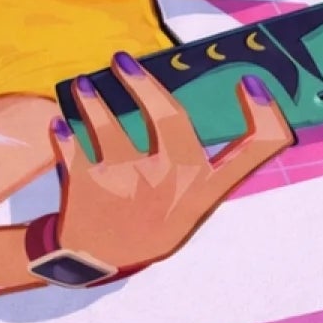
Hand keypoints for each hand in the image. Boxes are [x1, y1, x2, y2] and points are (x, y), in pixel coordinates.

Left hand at [47, 55, 292, 274]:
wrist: (95, 263)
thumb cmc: (150, 216)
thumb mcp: (186, 203)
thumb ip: (199, 164)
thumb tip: (188, 94)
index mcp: (205, 188)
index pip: (255, 150)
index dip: (263, 115)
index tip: (250, 84)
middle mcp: (173, 184)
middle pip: (170, 116)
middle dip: (142, 81)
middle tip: (121, 59)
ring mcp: (130, 185)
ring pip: (106, 123)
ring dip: (90, 100)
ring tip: (82, 87)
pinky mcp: (89, 188)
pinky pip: (72, 145)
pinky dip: (62, 133)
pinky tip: (59, 125)